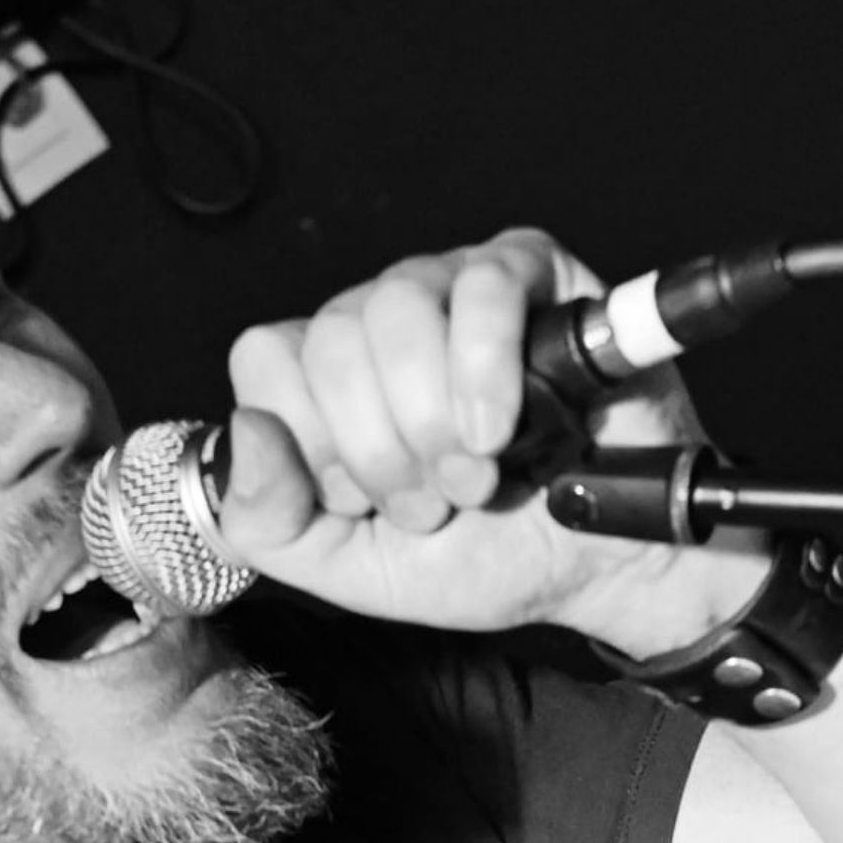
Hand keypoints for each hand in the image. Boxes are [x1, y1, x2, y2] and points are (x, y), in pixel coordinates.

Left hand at [217, 228, 770, 650]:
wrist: (595, 567)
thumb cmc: (477, 558)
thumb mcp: (349, 569)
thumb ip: (268, 521)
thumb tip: (246, 427)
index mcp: (323, 383)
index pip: (265, 358)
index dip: (311, 440)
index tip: (361, 502)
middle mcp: (376, 323)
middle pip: (330, 339)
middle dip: (383, 449)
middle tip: (437, 501)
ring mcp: (449, 287)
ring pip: (396, 306)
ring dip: (435, 418)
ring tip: (478, 474)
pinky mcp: (529, 273)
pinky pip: (483, 285)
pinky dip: (486, 369)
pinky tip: (503, 428)